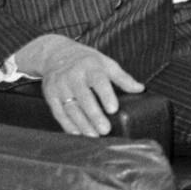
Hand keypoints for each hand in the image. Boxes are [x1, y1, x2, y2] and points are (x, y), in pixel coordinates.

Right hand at [12, 33, 141, 138]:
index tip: (113, 109)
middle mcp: (73, 76)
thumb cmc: (87, 61)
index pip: (98, 81)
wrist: (55, 53)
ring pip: (70, 108)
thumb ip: (123, 78)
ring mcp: (60, 86)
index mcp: (90, 66)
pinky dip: (67, 125)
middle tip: (105, 130)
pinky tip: (77, 133)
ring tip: (94, 136)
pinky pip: (58, 112)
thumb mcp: (106, 63)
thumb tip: (141, 89)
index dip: (106, 95)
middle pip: (84, 98)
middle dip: (94, 115)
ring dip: (82, 124)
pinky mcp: (50, 95)